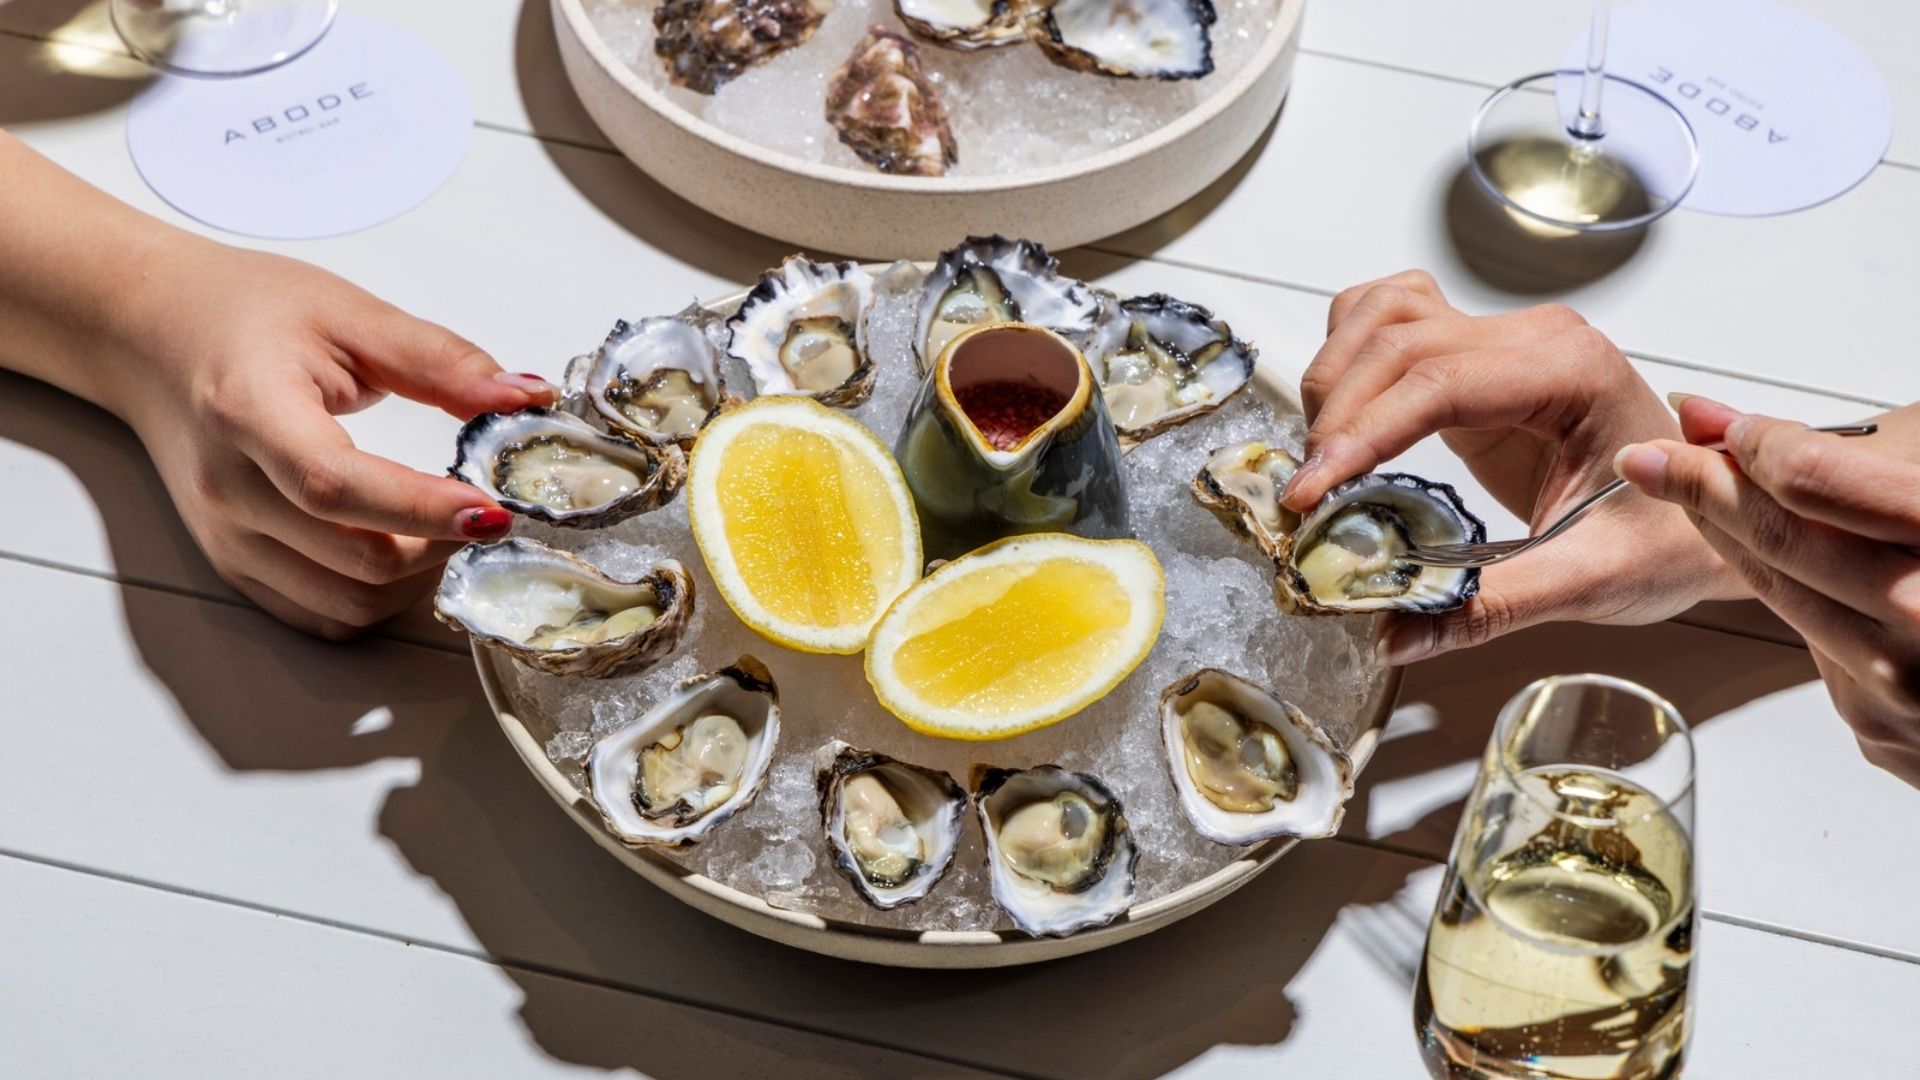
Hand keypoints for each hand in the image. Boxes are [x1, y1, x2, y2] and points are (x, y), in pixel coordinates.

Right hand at [107, 242, 554, 638]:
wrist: (150, 332)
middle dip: (440, 546)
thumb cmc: (240, 313)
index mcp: (249, 412)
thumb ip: (441, 361)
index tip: (492, 508)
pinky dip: (375, 599)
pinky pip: (318, 615)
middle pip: (355, 561)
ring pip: (345, 604)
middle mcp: (228, 488)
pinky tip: (403, 551)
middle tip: (482, 507)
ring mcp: (226, 536)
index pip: (338, 487)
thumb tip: (525, 398)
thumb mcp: (349, 314)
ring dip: (415, 583)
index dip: (423, 510)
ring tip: (445, 527)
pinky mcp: (234, 562)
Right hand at [1281, 271, 1744, 662]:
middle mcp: (1535, 338)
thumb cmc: (1669, 540)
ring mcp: (1505, 339)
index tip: (1311, 492)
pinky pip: (1393, 320)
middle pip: (1398, 341)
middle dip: (1336, 416)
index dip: (1362, 434)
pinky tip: (1340, 414)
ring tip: (1319, 457)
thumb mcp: (1588, 583)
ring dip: (1335, 374)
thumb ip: (1491, 607)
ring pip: (1384, 312)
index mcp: (1571, 373)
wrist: (1709, 520)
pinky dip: (1351, 353)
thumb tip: (1396, 635)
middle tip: (1306, 496)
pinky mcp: (1479, 358)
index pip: (1438, 384)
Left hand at [1617, 399, 1919, 786]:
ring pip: (1785, 599)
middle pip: (1781, 540)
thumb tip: (1739, 428)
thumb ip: (1865, 459)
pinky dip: (1812, 612)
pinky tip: (1818, 584)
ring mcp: (1905, 690)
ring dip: (1735, 545)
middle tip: (1648, 454)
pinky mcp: (1883, 732)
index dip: (1743, 441)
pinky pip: (1820, 653)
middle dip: (1702, 487)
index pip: (1813, 479)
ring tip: (1699, 495)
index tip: (1701, 415)